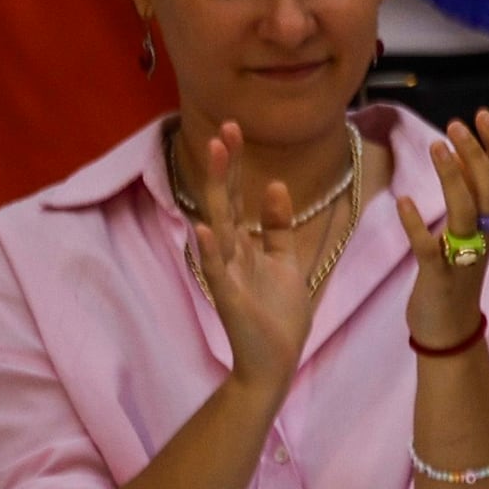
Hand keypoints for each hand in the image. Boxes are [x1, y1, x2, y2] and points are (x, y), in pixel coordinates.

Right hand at [184, 122, 336, 393]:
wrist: (274, 361)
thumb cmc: (278, 313)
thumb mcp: (285, 262)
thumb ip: (278, 227)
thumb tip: (277, 185)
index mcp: (244, 243)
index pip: (235, 195)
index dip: (235, 163)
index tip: (235, 128)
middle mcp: (229, 252)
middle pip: (223, 200)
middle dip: (224, 164)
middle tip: (225, 128)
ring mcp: (225, 272)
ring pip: (217, 224)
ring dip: (216, 190)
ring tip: (213, 155)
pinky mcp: (228, 297)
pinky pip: (215, 270)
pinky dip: (209, 250)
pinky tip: (203, 228)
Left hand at [397, 110, 488, 349]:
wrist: (449, 330)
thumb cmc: (452, 278)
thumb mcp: (466, 236)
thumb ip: (469, 201)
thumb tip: (464, 159)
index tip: (482, 116)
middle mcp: (482, 237)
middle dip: (476, 155)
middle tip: (457, 125)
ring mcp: (462, 256)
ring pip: (466, 212)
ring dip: (453, 177)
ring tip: (437, 145)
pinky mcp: (439, 276)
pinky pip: (430, 248)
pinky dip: (418, 224)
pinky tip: (405, 201)